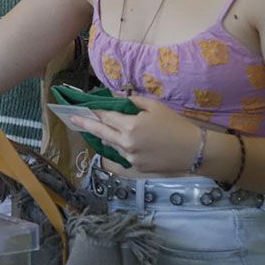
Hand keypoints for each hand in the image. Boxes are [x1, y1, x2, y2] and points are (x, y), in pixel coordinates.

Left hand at [66, 94, 201, 173]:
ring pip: (111, 145)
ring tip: (96, 128)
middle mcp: (126, 144)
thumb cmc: (175, 125)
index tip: (80, 108)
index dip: (92, 111)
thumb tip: (117, 97)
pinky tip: (123, 141)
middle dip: (85, 124)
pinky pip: (123, 155)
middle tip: (71, 119)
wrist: (193, 151)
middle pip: (100, 133)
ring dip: (105, 136)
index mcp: (130, 127)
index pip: (105, 117)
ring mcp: (130, 158)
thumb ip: (133, 101)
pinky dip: (121, 146)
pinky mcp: (137, 167)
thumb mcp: (155, 107)